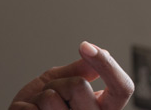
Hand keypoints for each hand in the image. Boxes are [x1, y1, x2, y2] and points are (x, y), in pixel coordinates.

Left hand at [9, 42, 133, 109]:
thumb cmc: (40, 104)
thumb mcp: (59, 81)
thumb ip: (78, 70)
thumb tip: (103, 51)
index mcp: (102, 108)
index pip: (122, 88)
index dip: (108, 65)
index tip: (86, 46)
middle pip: (80, 85)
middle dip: (59, 83)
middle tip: (53, 95)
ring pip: (53, 96)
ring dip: (41, 96)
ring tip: (42, 106)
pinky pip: (35, 107)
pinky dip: (28, 105)